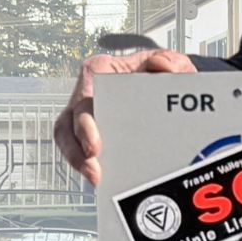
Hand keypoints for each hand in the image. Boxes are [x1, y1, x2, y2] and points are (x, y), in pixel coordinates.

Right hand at [54, 49, 195, 185]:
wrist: (166, 87)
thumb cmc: (163, 74)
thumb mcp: (173, 64)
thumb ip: (171, 63)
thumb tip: (161, 67)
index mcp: (101, 71)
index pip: (85, 94)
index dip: (84, 123)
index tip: (94, 146)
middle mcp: (87, 92)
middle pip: (70, 123)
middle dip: (77, 150)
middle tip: (94, 169)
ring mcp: (85, 114)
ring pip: (68, 139)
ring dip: (77, 160)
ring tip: (95, 178)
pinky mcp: (89, 133)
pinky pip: (78, 150)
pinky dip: (84, 163)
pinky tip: (98, 177)